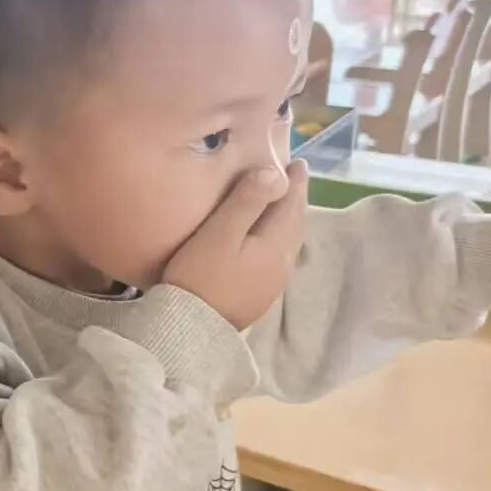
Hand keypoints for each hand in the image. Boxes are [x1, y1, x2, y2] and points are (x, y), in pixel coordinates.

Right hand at [163, 161, 310, 329]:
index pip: (292, 205)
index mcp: (276, 244)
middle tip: (290, 178)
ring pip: (287, 242)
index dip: (295, 183)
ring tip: (279, 204)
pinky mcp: (259, 294)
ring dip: (286, 220)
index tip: (298, 162)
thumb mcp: (219, 233)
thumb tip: (274, 172)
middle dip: (293, 200)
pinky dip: (275, 238)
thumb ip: (246, 202)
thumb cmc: (201, 276)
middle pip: (294, 224)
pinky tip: (264, 239)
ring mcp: (272, 282)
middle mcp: (282, 263)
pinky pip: (276, 256)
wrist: (192, 328)